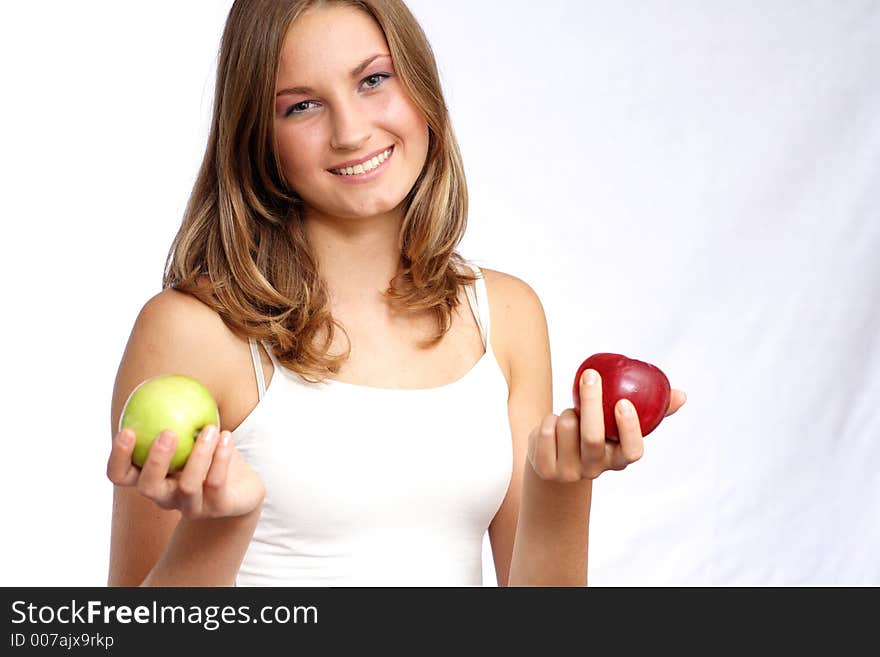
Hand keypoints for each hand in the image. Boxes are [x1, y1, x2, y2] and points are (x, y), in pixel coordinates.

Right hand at [106, 425, 264, 519]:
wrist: (242, 489)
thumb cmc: (209, 456)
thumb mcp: (191, 434)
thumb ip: (175, 414)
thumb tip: (164, 379)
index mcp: (150, 479)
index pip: (120, 475)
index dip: (118, 457)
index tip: (128, 430)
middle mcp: (165, 497)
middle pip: (148, 487)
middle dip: (155, 460)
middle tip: (168, 432)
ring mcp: (191, 507)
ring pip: (187, 485)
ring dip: (199, 454)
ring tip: (209, 427)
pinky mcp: (218, 509)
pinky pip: (217, 482)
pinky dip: (221, 458)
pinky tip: (226, 436)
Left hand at [527, 370, 686, 480]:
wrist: (555, 462)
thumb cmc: (594, 433)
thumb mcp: (617, 426)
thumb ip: (650, 411)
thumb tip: (681, 395)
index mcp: (618, 459)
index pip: (631, 452)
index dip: (629, 429)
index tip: (623, 402)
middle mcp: (595, 470)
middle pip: (593, 437)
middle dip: (591, 402)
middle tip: (591, 375)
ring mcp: (569, 473)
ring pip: (567, 427)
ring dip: (567, 411)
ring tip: (571, 415)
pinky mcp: (545, 469)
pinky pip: (545, 431)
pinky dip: (548, 419)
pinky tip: (553, 426)